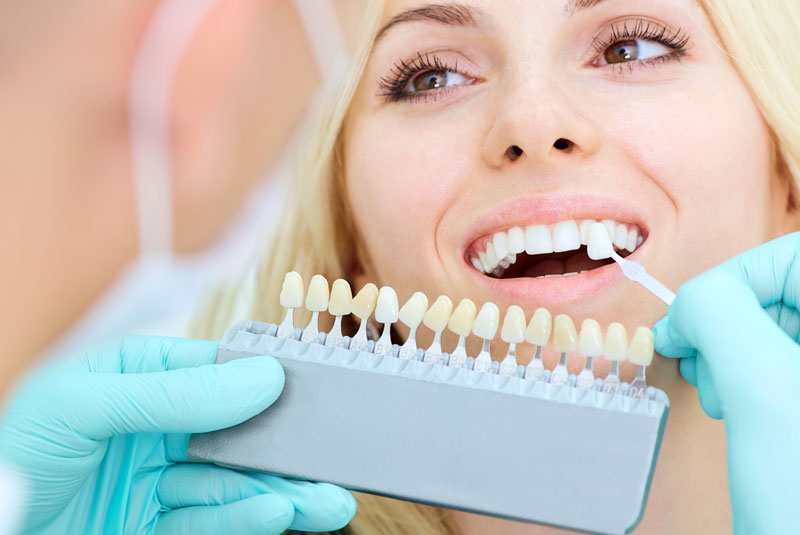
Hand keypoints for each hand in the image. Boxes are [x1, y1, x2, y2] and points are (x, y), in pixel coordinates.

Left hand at [0, 336, 355, 533]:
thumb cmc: (14, 458)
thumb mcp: (84, 407)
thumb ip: (173, 393)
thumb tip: (261, 377)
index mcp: (134, 379)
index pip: (215, 371)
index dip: (265, 381)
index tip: (310, 394)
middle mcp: (152, 427)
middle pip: (234, 433)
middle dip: (285, 450)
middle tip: (333, 462)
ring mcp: (156, 480)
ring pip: (232, 483)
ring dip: (281, 491)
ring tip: (327, 501)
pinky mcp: (155, 526)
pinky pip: (209, 519)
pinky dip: (246, 517)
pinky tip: (279, 512)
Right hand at [653, 232, 799, 534]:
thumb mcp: (763, 392)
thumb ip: (720, 316)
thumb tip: (689, 303)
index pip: (793, 254)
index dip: (735, 277)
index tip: (693, 318)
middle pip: (781, 290)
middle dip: (727, 321)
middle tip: (700, 360)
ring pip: (774, 325)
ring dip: (729, 350)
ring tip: (720, 392)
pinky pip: (774, 361)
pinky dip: (741, 375)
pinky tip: (733, 405)